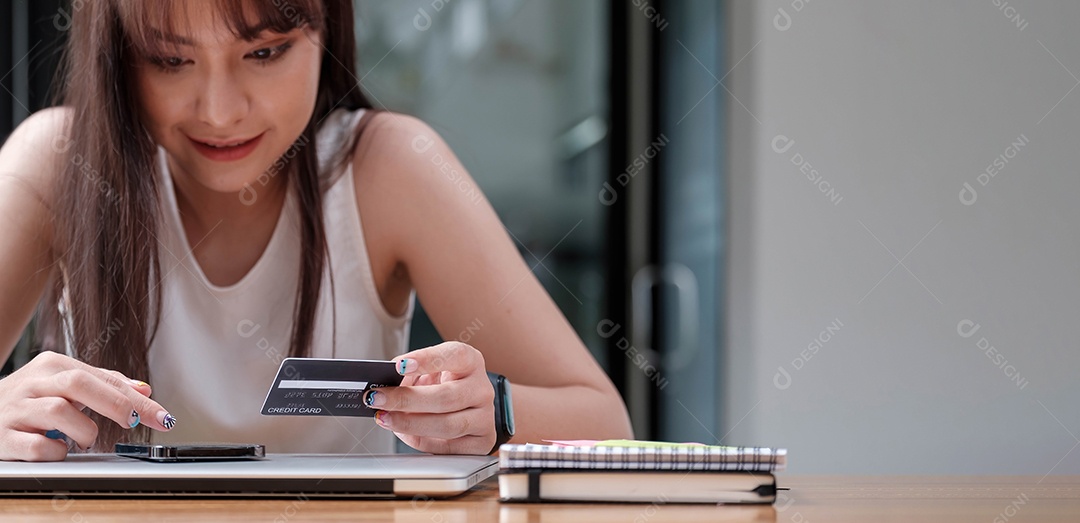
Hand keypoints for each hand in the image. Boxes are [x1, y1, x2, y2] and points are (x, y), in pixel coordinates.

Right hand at [0, 351, 174, 460]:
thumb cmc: (29, 399)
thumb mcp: (63, 383)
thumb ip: (104, 384)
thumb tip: (144, 390)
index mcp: (53, 365)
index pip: (104, 378)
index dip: (137, 399)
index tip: (162, 416)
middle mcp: (34, 383)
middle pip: (80, 384)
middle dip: (116, 404)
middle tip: (136, 421)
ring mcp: (16, 409)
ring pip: (59, 412)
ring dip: (83, 431)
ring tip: (84, 438)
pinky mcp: (4, 437)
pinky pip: (37, 446)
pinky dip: (56, 452)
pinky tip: (59, 450)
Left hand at [365, 342, 495, 454]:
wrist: (467, 407)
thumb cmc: (443, 385)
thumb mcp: (427, 371)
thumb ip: (408, 374)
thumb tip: (384, 387)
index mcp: (470, 362)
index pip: (454, 355)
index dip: (426, 360)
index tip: (398, 366)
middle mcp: (481, 388)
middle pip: (446, 397)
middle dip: (406, 399)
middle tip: (379, 399)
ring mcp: (485, 416)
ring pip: (448, 425)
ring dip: (410, 423)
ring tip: (385, 418)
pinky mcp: (482, 441)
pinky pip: (448, 447)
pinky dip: (421, 441)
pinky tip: (404, 433)